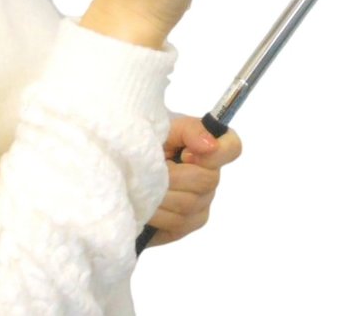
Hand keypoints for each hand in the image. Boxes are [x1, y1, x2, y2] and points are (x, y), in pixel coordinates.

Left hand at [143, 114, 243, 246]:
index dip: (214, 153)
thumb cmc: (147, 143)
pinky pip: (176, 223)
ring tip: (143, 184)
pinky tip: (145, 202)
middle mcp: (212, 178)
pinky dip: (156, 212)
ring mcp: (201, 205)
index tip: (185, 154)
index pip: (232, 148)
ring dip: (161, 194)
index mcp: (210, 147)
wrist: (122, 167)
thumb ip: (191, 130)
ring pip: (189, 204)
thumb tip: (210, 145)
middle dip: (174, 175)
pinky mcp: (185, 227)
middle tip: (152, 169)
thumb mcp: (166, 127)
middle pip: (206, 181)